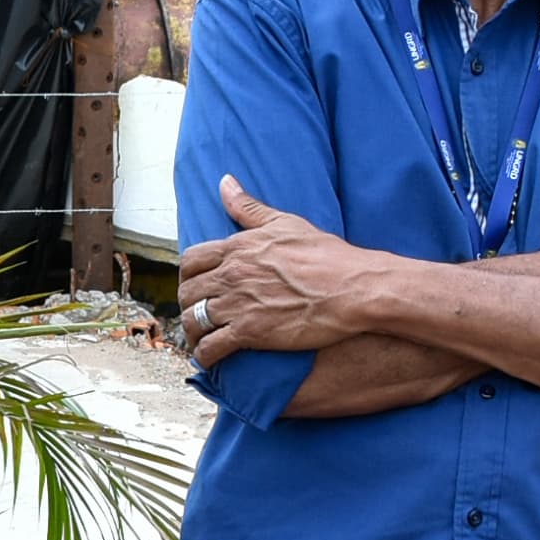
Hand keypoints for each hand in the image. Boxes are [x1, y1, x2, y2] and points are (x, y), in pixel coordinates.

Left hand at [178, 176, 393, 363]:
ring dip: (193, 331)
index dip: (188, 274)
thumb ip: (249, 207)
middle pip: (187, 292)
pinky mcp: (250, 333)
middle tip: (197, 312)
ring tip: (201, 336)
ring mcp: (238, 305)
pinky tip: (211, 356)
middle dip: (188, 304)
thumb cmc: (325, 255)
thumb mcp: (286, 223)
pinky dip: (205, 355)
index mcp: (237, 248)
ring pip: (194, 321)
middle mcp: (231, 275)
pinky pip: (210, 348)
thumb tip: (225, 182)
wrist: (351, 289)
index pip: (191, 260)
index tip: (196, 283)